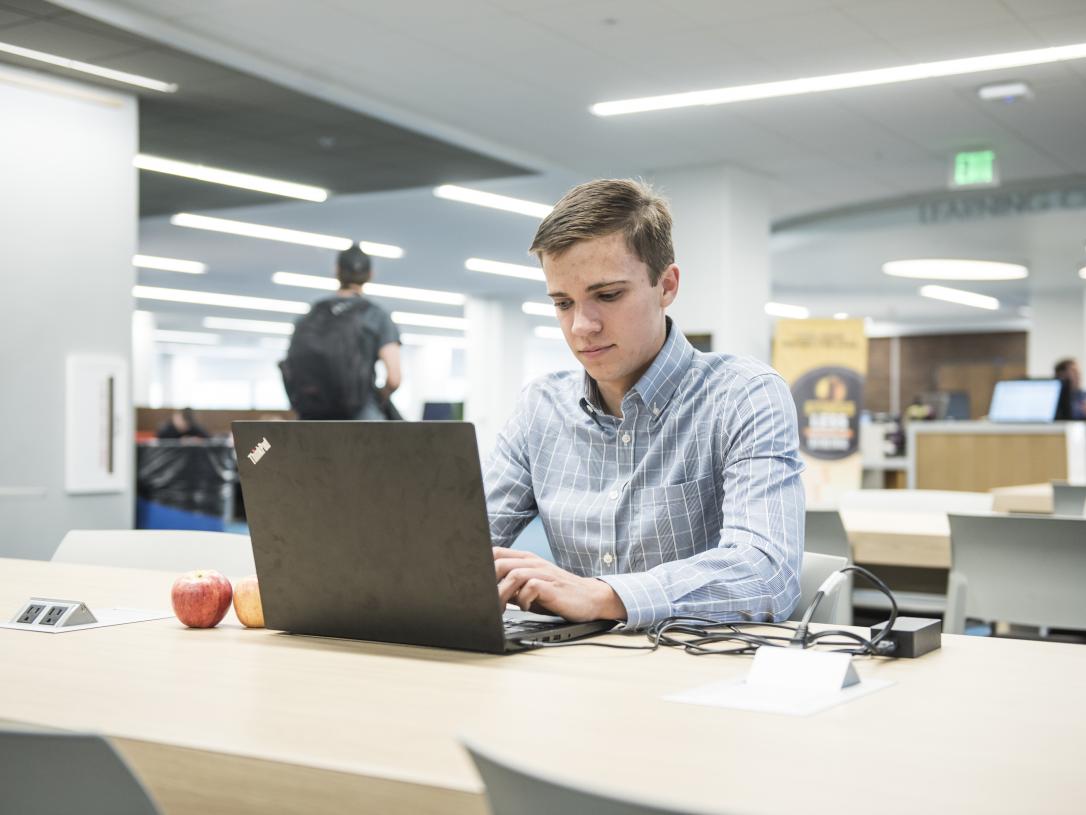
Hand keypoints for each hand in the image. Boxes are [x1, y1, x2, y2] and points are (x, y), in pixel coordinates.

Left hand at [493, 548, 626, 621]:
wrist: (590, 597)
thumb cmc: (557, 594)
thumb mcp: (531, 588)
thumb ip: (512, 586)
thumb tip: (486, 594)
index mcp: (525, 560)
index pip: (496, 552)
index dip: (481, 565)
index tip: (475, 584)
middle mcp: (533, 563)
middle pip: (500, 563)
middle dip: (488, 584)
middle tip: (485, 602)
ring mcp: (544, 573)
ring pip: (513, 575)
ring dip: (503, 594)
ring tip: (502, 609)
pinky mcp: (553, 586)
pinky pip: (531, 587)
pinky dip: (524, 600)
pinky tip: (526, 608)